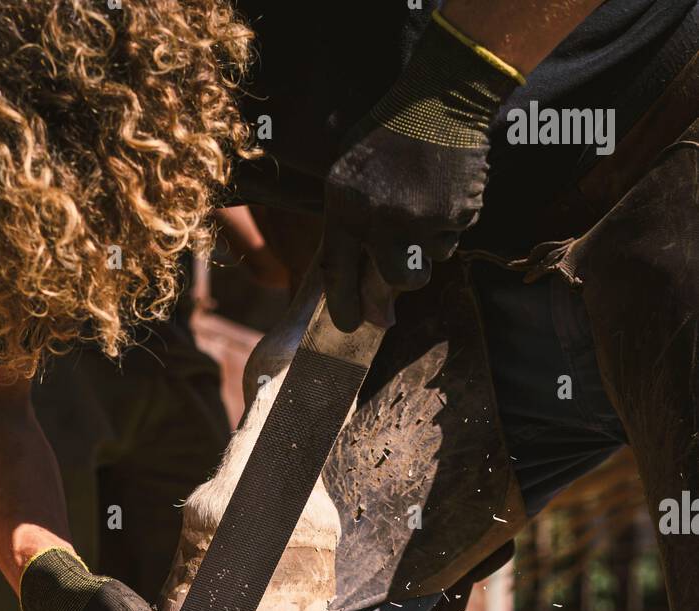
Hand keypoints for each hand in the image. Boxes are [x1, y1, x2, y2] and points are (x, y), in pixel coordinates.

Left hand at [322, 12, 522, 331]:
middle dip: (396, 288)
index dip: (344, 306)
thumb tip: (361, 293)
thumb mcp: (350, 176)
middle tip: (394, 292)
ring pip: (427, 263)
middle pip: (394, 282)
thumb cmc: (387, 138)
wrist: (439, 100)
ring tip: (424, 209)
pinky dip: (448, 225)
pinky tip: (444, 193)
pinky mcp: (455, 213)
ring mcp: (420, 217)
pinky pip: (451, 239)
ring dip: (427, 248)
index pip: (337, 272)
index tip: (350, 326)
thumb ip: (348, 229)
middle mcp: (379, 217)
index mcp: (344, 206)